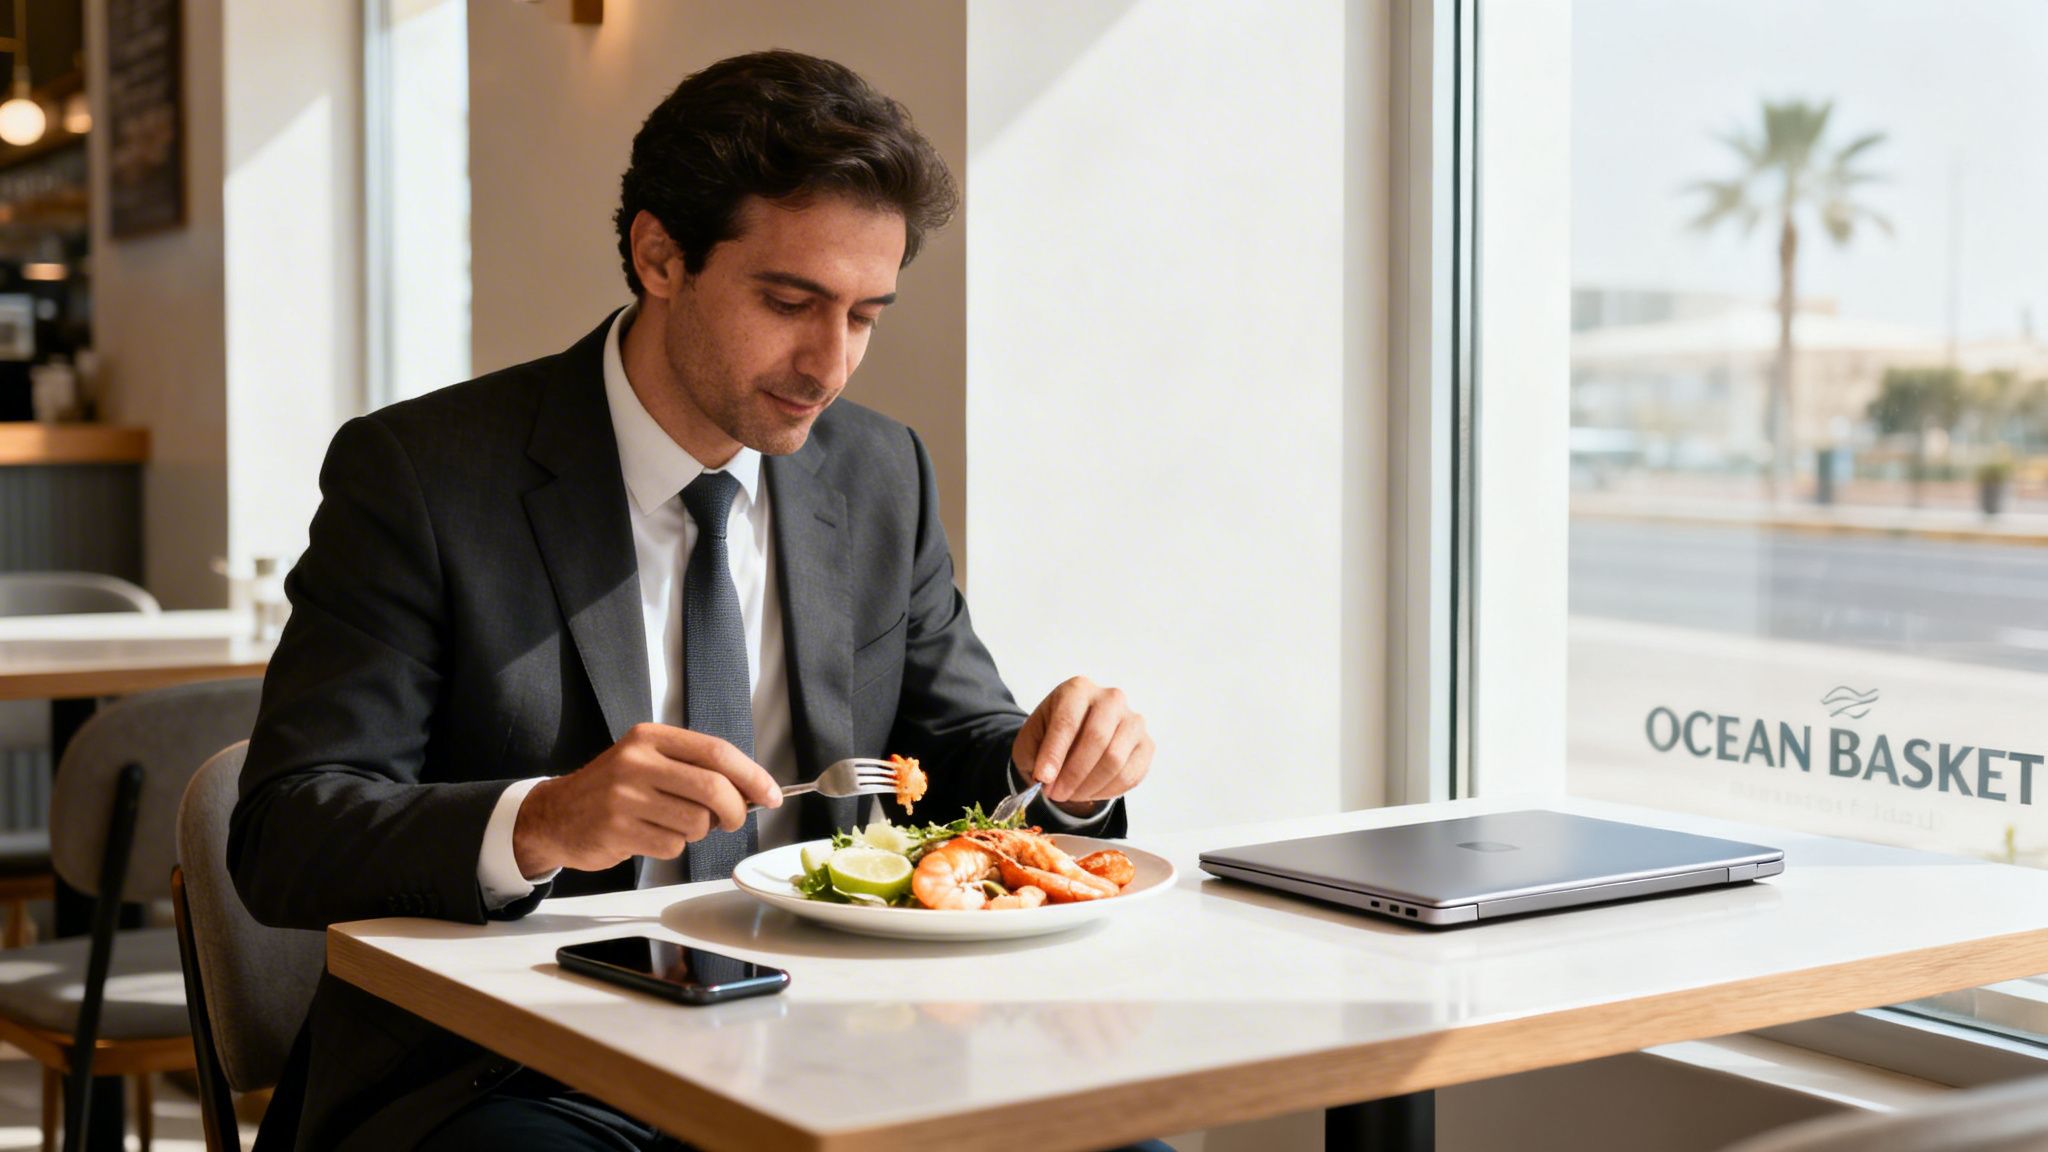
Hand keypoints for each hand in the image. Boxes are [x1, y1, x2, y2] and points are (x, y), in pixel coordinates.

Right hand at [513, 723, 780, 876]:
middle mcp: (637, 762)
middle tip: (734, 820)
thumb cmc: (616, 789)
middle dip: (736, 810)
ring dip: (698, 832)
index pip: (717, 752)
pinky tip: (651, 836)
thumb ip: (697, 769)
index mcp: (652, 737)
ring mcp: (624, 796)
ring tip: (675, 824)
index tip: (772, 796)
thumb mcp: (650, 761)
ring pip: (696, 822)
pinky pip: (672, 845)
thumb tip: (755, 790)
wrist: (556, 814)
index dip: (752, 776)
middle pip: (714, 788)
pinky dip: (673, 846)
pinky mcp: (616, 830)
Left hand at [1011, 676, 1152, 815]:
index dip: (1054, 753)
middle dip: (1072, 774)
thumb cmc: (1051, 734)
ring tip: (1070, 795)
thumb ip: (1037, 755)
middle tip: (1055, 794)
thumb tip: (1047, 778)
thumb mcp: (1033, 738)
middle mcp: (1111, 699)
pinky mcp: (1146, 744)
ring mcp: (1133, 721)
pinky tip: (1089, 792)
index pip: (1068, 721)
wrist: (1076, 736)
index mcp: (1078, 689)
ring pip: (1115, 760)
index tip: (1042, 779)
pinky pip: (1130, 775)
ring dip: (1088, 786)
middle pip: (1097, 739)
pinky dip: (1106, 791)